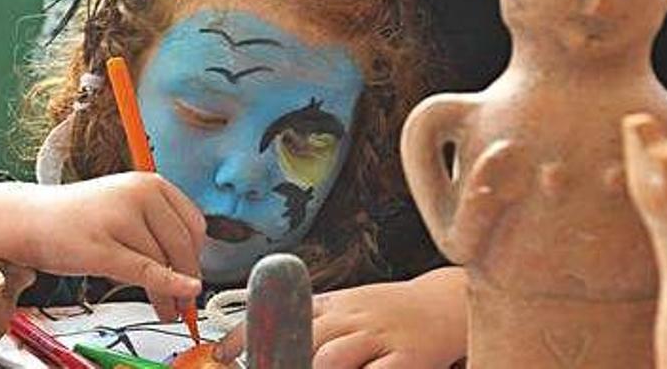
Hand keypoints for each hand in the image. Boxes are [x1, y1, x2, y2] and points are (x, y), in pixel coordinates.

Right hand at [0, 172, 205, 321]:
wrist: (29, 219)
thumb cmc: (80, 218)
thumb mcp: (127, 207)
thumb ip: (159, 225)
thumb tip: (192, 265)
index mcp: (149, 182)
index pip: (194, 224)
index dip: (198, 255)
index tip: (194, 274)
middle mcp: (138, 194)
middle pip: (182, 245)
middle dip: (188, 279)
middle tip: (186, 303)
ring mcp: (118, 218)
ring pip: (162, 263)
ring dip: (170, 294)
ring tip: (167, 309)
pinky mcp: (101, 247)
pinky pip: (145, 271)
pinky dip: (166, 286)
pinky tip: (176, 297)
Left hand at [214, 268, 466, 367]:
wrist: (444, 303)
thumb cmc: (389, 310)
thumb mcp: (348, 305)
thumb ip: (314, 321)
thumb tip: (266, 337)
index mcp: (332, 304)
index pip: (282, 314)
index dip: (249, 334)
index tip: (223, 353)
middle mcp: (351, 317)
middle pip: (301, 339)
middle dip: (273, 363)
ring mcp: (378, 338)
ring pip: (331, 359)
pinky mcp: (405, 358)